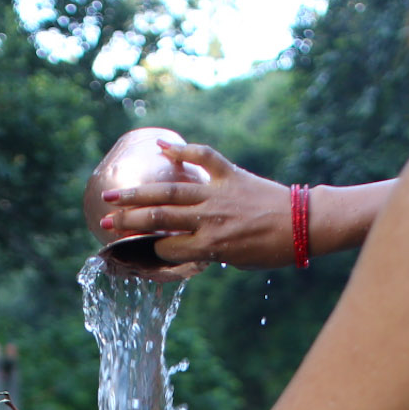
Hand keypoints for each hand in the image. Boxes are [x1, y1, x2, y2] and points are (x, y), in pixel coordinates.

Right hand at [99, 142, 295, 269]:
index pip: (168, 247)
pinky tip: (160, 148)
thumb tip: (184, 242)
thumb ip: (209, 250)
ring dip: (138, 193)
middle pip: (159, 219)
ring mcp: (218, 194)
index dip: (150, 248)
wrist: (304, 224)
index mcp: (212, 246)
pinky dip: (181, 151)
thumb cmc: (272, 249)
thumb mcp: (236, 261)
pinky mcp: (230, 174)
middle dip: (128, 221)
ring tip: (112, 194)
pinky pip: (202, 158)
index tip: (136, 246)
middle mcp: (210, 219)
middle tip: (105, 222)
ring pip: (170, 192)